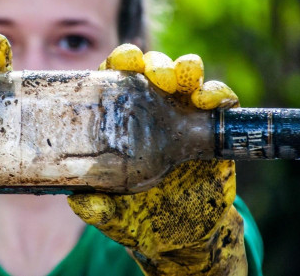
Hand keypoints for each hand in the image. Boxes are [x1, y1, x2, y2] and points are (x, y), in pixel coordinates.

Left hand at [69, 44, 247, 275]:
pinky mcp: (213, 130)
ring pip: (187, 78)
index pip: (118, 79)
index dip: (120, 62)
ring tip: (187, 81)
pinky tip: (212, 101)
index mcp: (124, 121)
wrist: (188, 239)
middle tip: (159, 76)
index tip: (123, 61)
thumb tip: (79, 201)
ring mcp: (185, 117)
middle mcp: (154, 112)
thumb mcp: (116, 214)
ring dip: (187, 71)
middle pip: (153, 71)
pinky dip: (219, 94)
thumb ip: (100, 208)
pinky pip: (220, 103)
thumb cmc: (144, 218)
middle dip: (157, 65)